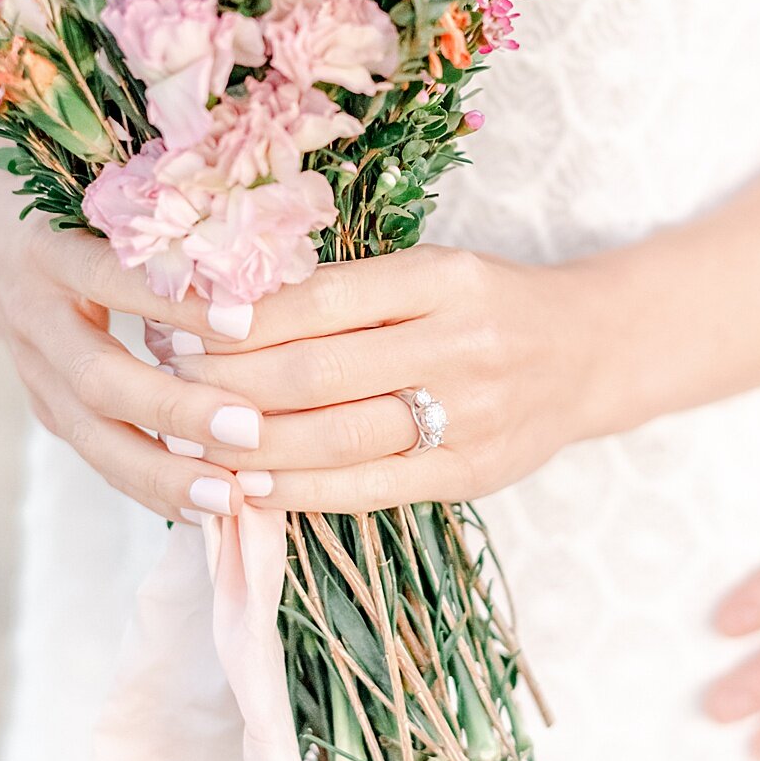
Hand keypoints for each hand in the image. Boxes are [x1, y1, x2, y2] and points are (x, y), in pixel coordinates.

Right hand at [0, 211, 276, 519]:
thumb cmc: (77, 206)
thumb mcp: (106, 196)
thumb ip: (167, 223)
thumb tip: (268, 252)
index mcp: (50, 250)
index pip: (113, 279)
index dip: (176, 303)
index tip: (245, 319)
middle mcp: (34, 316)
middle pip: (99, 379)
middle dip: (176, 410)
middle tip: (250, 430)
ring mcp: (35, 373)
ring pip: (92, 437)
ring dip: (165, 473)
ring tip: (233, 498)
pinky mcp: (47, 411)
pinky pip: (100, 459)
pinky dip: (154, 488)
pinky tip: (210, 510)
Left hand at [165, 245, 581, 511]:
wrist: (588, 354)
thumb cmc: (487, 304)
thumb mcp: (431, 270)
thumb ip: (349, 289)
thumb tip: (229, 309)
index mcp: (444, 278)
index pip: (323, 298)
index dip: (246, 317)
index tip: (185, 322)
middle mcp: (461, 344)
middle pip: (319, 372)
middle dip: (231, 380)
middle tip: (170, 377)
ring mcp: (470, 416)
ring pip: (337, 437)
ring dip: (251, 442)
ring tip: (192, 433)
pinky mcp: (470, 475)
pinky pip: (369, 489)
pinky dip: (300, 490)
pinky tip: (248, 484)